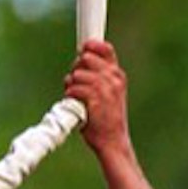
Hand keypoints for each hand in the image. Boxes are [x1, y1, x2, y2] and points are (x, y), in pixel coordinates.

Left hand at [64, 37, 130, 157]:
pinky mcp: (95, 98)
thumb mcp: (108, 93)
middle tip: (75, 83)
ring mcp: (105, 88)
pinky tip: (75, 105)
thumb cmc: (106, 119)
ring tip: (76, 98)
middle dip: (76, 68)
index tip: (82, 50)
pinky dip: (70, 96)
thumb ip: (97, 77)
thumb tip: (79, 62)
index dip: (90, 46)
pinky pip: (74, 88)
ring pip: (77, 74)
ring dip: (71, 85)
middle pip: (86, 58)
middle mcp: (113, 78)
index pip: (105, 49)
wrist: (113, 142)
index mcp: (118, 75)